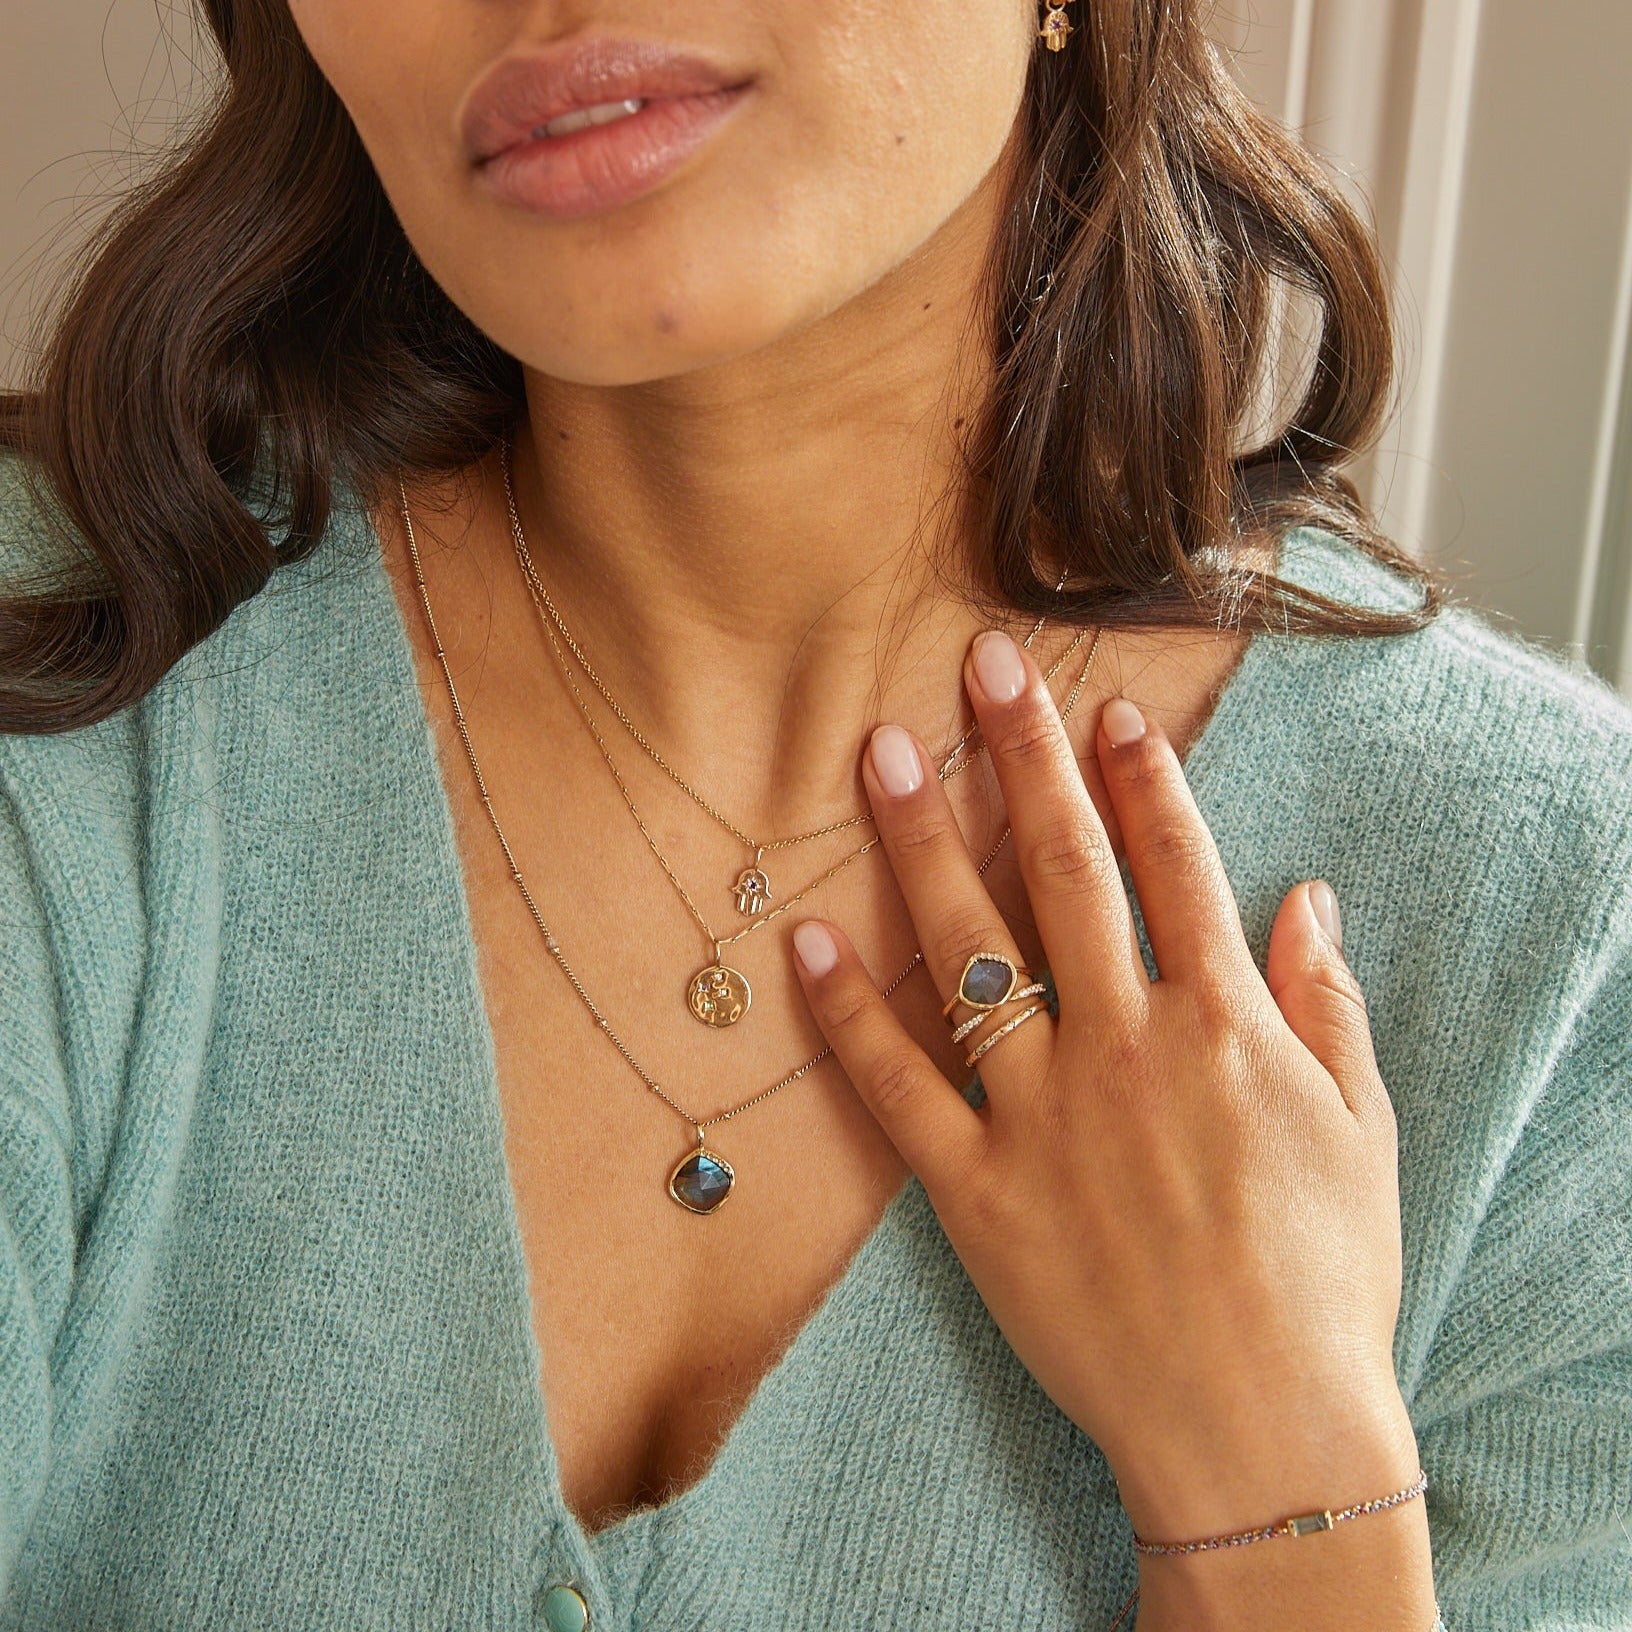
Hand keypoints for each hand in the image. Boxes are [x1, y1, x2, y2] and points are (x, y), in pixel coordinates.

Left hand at [789, 626, 1420, 1544]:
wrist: (1259, 1431)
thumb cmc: (1323, 1282)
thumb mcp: (1361, 1133)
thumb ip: (1327, 1007)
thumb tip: (1306, 900)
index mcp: (1223, 1026)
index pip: (1175, 864)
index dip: (1139, 776)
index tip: (1103, 706)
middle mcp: (1126, 1047)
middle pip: (1066, 872)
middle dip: (1024, 757)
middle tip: (984, 667)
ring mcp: (1042, 1116)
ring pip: (972, 951)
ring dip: (923, 845)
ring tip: (879, 754)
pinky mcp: (975, 1192)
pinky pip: (897, 1087)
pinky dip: (848, 1013)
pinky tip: (806, 940)